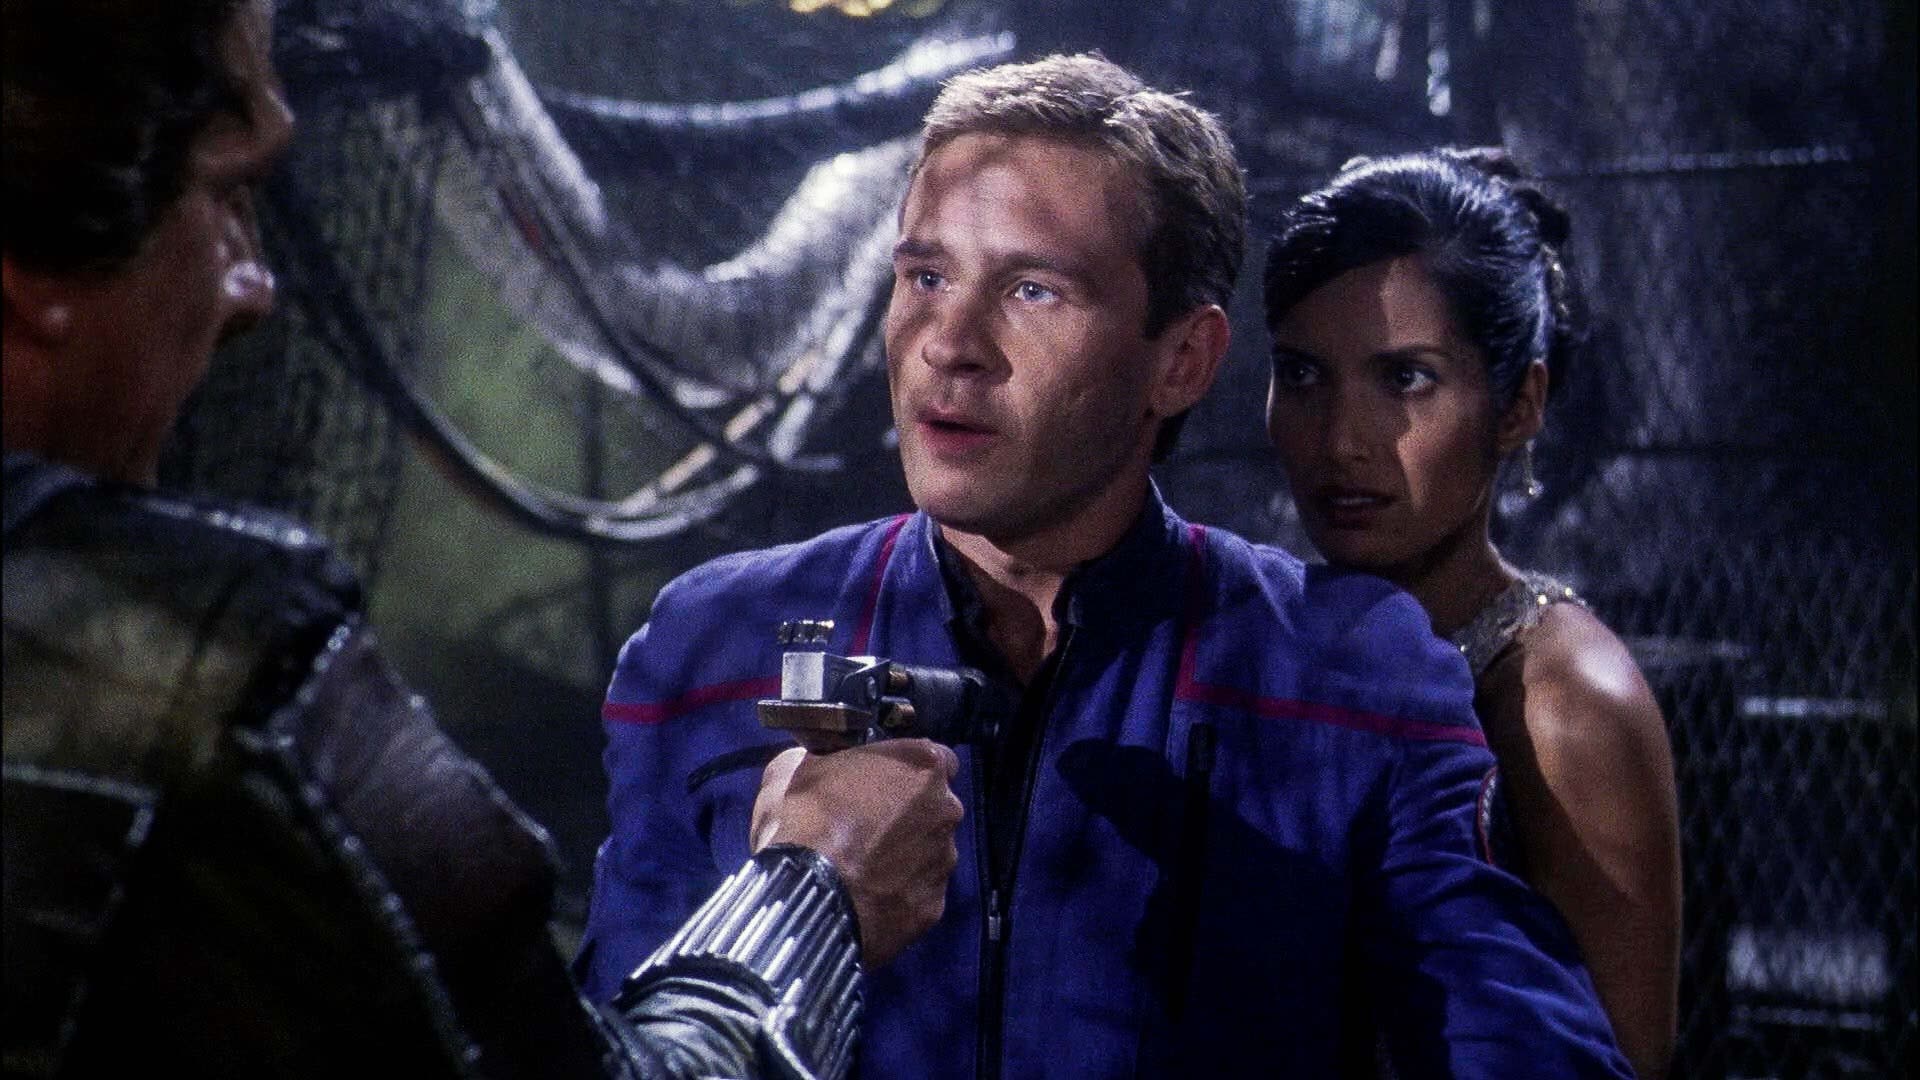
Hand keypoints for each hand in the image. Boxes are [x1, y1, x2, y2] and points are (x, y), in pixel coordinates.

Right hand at [751, 740, 962, 967]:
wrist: (806, 892)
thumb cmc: (806, 817)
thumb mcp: (798, 765)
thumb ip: (828, 758)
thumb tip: (822, 765)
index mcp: (924, 764)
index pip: (935, 760)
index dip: (906, 772)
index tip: (882, 783)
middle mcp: (947, 809)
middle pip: (936, 807)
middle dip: (910, 815)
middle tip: (868, 828)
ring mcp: (944, 859)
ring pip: (931, 851)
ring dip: (906, 855)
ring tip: (864, 868)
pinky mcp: (934, 904)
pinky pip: (919, 891)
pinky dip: (900, 892)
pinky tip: (868, 896)